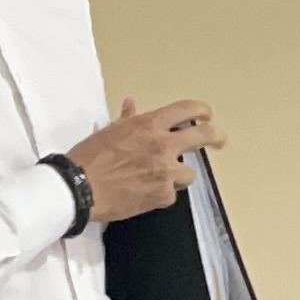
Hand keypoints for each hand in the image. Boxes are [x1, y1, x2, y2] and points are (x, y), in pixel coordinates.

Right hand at [69, 98, 222, 226]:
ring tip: (161, 179)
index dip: (202, 111)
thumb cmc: (89, 157)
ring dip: (178, 175)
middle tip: (219, 141)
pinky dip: (161, 195)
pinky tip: (146, 194)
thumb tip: (132, 105)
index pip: (187, 109)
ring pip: (189, 173)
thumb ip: (128, 119)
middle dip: (216, 137)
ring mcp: (166, 171)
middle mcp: (163, 144)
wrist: (80, 188)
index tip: (207, 116)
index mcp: (150, 125)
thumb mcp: (109, 131)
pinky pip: (171, 194)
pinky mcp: (163, 194)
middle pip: (204, 135)